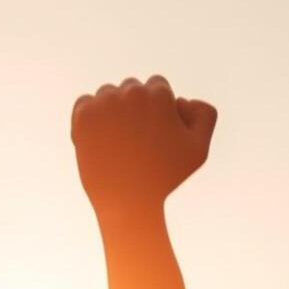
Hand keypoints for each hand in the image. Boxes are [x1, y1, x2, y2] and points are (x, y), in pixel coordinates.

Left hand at [72, 76, 215, 214]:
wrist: (128, 202)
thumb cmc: (166, 178)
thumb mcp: (199, 149)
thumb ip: (204, 115)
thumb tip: (181, 99)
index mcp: (159, 94)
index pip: (157, 86)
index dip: (159, 110)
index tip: (156, 134)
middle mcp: (131, 92)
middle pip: (132, 88)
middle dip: (135, 109)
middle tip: (136, 141)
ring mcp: (105, 103)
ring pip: (108, 95)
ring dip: (112, 111)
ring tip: (119, 142)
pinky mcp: (83, 116)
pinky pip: (85, 103)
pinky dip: (90, 118)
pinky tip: (101, 140)